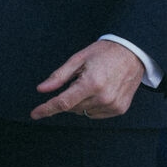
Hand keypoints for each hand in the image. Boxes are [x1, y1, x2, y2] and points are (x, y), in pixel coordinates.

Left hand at [30, 40, 144, 120]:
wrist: (132, 53)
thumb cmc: (104, 53)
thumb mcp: (78, 59)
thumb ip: (59, 76)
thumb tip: (41, 89)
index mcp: (91, 83)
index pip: (63, 102)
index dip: (46, 109)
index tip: (34, 114)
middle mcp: (103, 97)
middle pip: (72, 107)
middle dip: (69, 96)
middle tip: (78, 79)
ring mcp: (113, 105)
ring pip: (83, 112)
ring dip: (81, 101)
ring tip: (93, 82)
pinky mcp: (119, 109)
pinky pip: (96, 114)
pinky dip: (92, 105)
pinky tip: (100, 91)